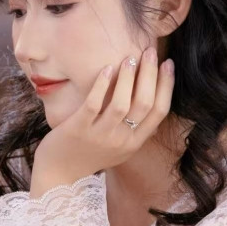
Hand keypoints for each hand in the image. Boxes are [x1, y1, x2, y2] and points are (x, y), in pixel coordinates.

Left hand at [30, 48, 174, 197]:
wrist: (59, 173)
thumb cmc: (88, 155)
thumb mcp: (119, 148)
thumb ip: (134, 130)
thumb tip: (150, 99)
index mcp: (134, 143)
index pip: (159, 111)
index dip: (166, 85)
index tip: (168, 64)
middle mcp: (121, 140)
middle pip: (144, 104)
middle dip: (150, 74)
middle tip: (149, 52)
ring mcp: (100, 135)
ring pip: (122, 103)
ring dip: (128, 77)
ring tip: (129, 58)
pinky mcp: (78, 129)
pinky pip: (94, 104)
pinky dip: (102, 85)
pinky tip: (106, 69)